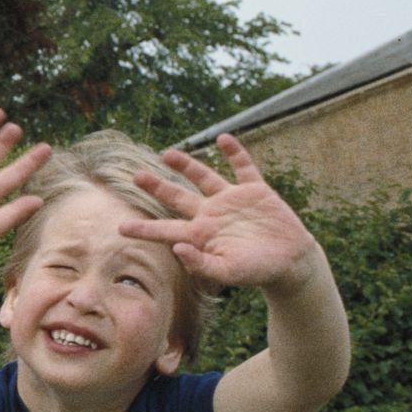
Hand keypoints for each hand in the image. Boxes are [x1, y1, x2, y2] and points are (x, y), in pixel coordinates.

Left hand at [120, 134, 319, 289]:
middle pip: (177, 197)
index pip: (165, 230)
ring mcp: (231, 200)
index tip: (120, 227)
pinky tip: (223, 138)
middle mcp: (211, 215)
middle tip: (135, 175)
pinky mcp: (255, 191)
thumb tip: (176, 249)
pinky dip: (235, 153)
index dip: (144, 229)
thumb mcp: (228, 272)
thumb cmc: (257, 271)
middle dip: (157, 186)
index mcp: (200, 235)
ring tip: (167, 153)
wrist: (291, 261)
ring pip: (204, 177)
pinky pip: (243, 167)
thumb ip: (201, 264)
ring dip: (187, 165)